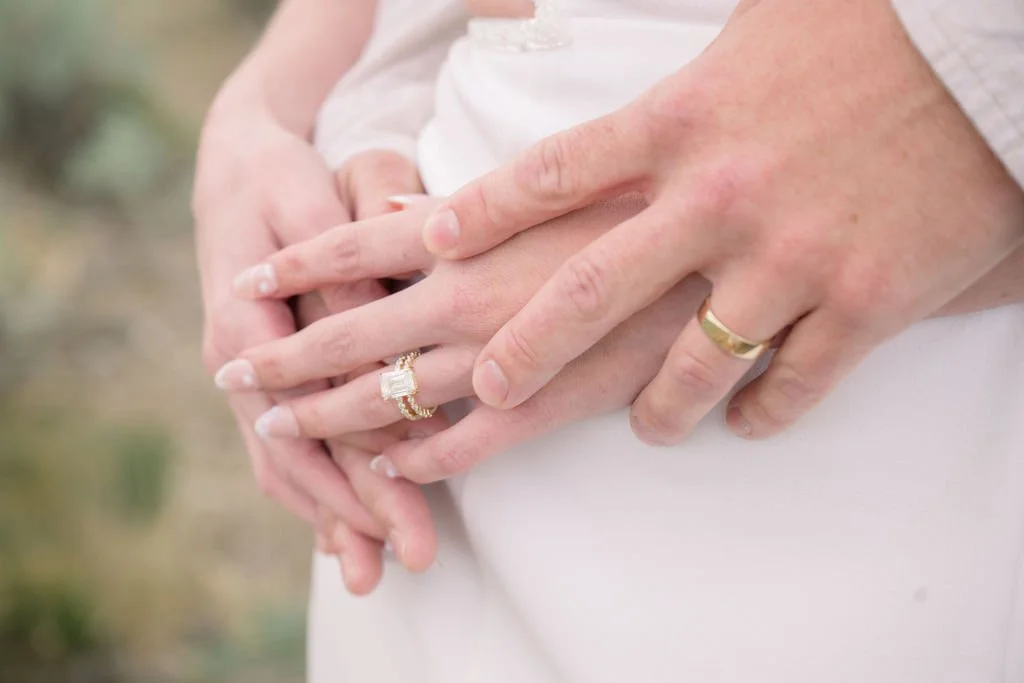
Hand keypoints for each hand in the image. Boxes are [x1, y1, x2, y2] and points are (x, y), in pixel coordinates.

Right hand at [194, 94, 430, 591]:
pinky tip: (342, 535)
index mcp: (245, 329)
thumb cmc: (280, 181)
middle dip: (354, 515)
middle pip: (297, 459)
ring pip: (286, 467)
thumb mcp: (311, 205)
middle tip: (407, 561)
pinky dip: (313, 493)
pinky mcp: (267, 380)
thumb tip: (382, 343)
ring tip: (376, 571)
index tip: (410, 511)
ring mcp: (247, 378)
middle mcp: (238, 366)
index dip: (357, 468)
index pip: (307, 418)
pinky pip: (284, 451)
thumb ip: (344, 275)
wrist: (235, 165)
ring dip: (332, 520)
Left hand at [216, 196, 706, 483]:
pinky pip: (460, 448)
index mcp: (461, 239)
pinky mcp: (539, 407)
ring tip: (279, 425)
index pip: (350, 247)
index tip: (247, 280)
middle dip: (282, 356)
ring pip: (385, 399)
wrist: (709, 262)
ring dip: (326, 416)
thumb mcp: (537, 191)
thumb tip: (390, 207)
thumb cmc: (623, 209)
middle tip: (233, 372)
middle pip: (346, 333)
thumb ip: (459, 209)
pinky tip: (388, 471)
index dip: (292, 263)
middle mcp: (463, 299)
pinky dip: (418, 463)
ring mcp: (496, 358)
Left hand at [418, 0, 1023, 444]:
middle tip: (482, 387)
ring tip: (647, 429)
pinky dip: (765, 413)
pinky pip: (796, 385)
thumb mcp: (739, 43)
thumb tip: (604, 101)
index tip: (431, 244)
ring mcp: (792, 257)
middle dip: (526, 348)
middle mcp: (720, 198)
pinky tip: (749, 421)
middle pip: (589, 291)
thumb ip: (665, 94)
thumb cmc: (860, 31)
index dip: (482, 213)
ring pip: (692, 365)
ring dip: (659, 410)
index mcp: (679, 123)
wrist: (987, 49)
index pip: (551, 174)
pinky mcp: (867, 300)